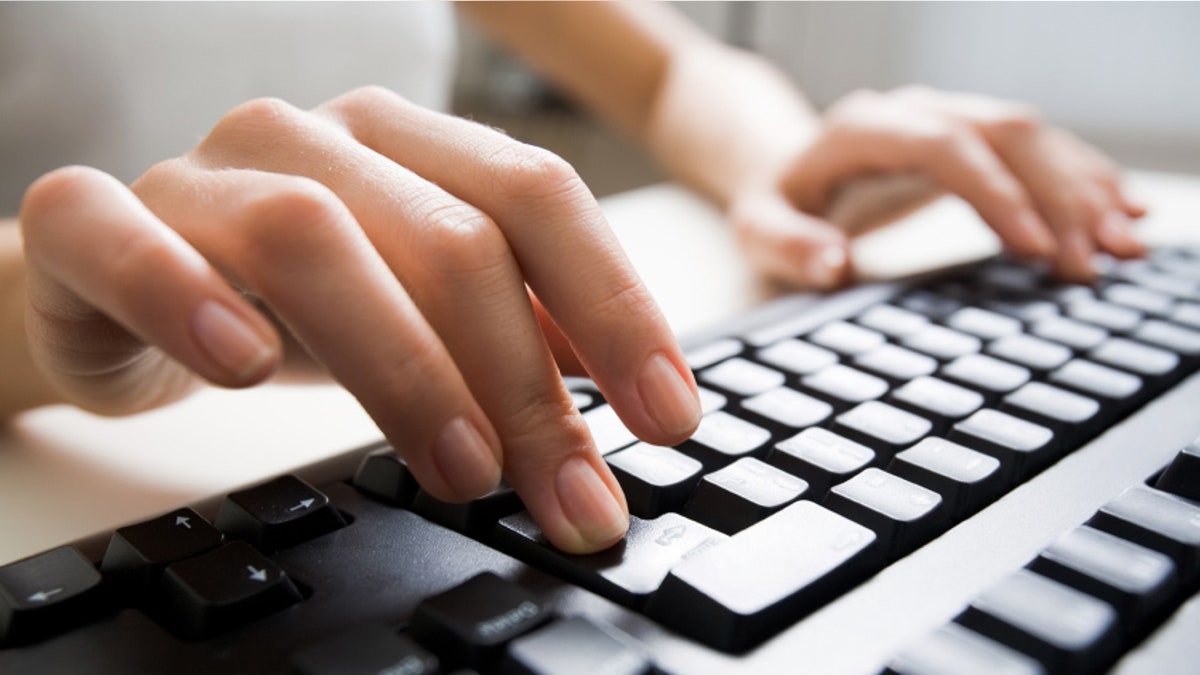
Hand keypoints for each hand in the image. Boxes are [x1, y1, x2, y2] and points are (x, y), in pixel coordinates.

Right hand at [18, 86, 701, 552]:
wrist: (116, 287)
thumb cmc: (286, 300)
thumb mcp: (420, 315)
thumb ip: (517, 329)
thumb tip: (624, 378)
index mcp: (407, 147)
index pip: (537, 198)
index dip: (615, 305)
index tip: (670, 416)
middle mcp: (314, 139)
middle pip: (446, 233)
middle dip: (523, 379)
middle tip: (566, 489)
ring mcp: (202, 173)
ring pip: (311, 232)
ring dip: (402, 363)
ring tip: (459, 469)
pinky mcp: (92, 223)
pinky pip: (127, 239)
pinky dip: (187, 296)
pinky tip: (243, 366)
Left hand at [727, 86, 1146, 287]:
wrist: (787, 167)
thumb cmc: (776, 203)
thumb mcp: (761, 230)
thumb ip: (790, 247)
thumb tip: (833, 263)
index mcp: (863, 129)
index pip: (942, 146)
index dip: (995, 192)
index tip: (1034, 249)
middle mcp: (914, 111)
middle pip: (1003, 134)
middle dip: (1057, 197)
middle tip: (1093, 264)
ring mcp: (947, 118)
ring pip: (1032, 137)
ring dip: (1082, 189)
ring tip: (1123, 249)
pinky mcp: (971, 138)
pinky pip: (1037, 148)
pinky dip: (1082, 179)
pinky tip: (1121, 211)